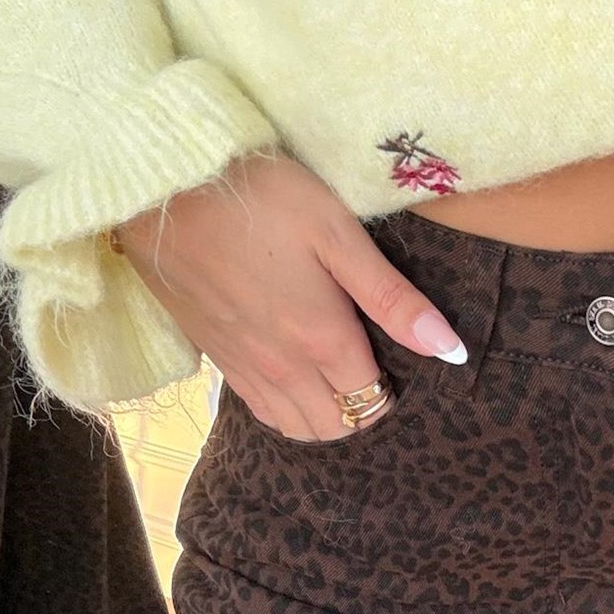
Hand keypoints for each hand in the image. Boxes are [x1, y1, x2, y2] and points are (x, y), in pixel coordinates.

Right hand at [115, 152, 467, 440]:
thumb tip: (450, 349)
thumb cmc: (260, 196)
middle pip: (335, 427)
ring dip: (322, 416)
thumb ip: (393, 299)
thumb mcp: (338, 234)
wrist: (162, 186)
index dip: (392, 391)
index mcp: (323, 342)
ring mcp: (244, 368)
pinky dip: (283, 407)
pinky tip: (291, 374)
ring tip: (333, 378)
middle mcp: (283, 369)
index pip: (371, 403)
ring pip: (294, 427)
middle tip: (369, 369)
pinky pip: (258, 409)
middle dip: (360, 411)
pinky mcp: (213, 357)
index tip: (397, 361)